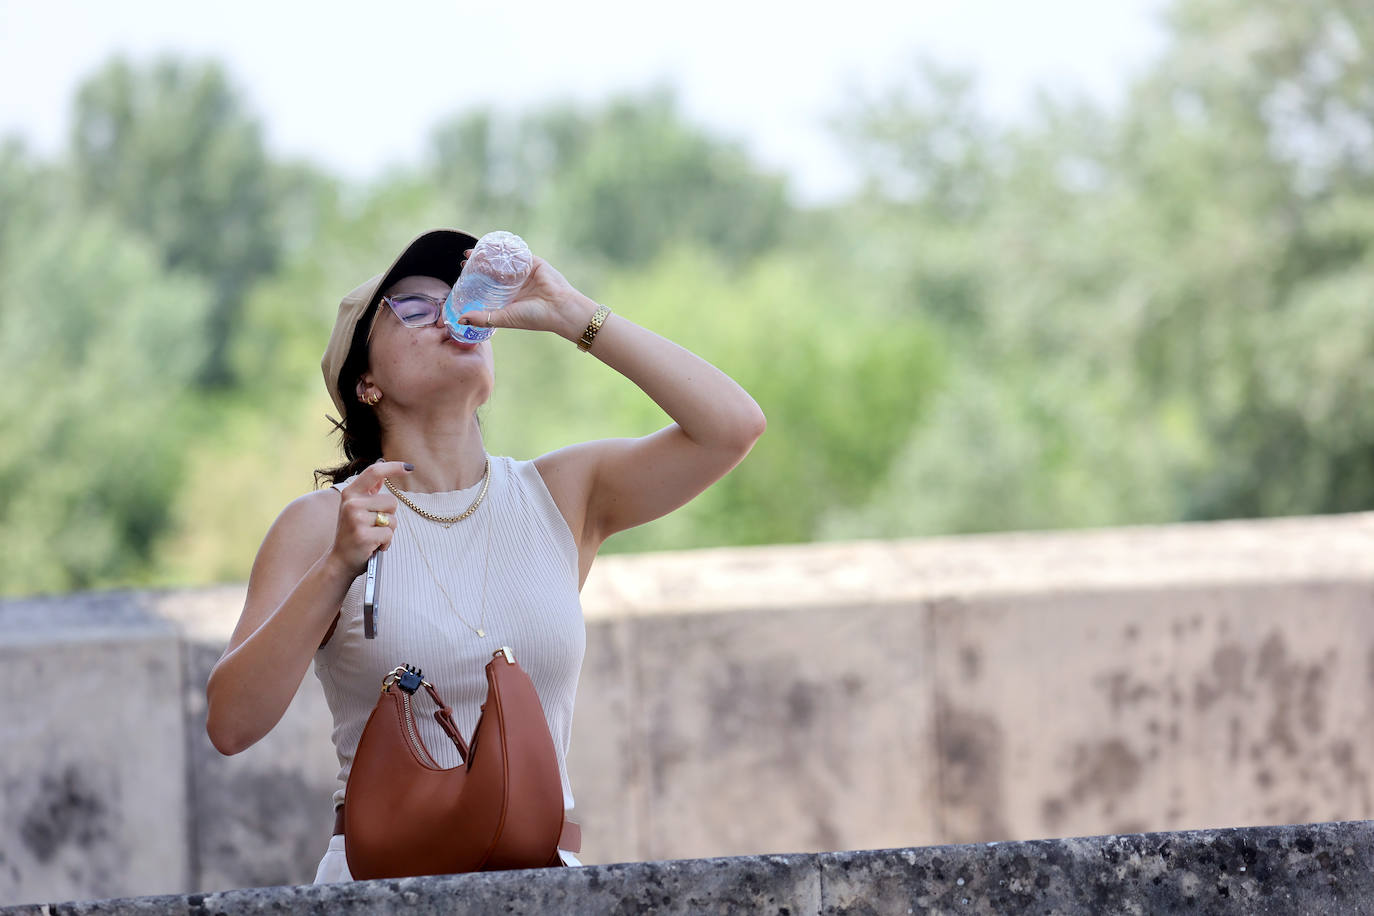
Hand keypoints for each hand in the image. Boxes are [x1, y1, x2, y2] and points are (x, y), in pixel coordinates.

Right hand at [329, 460, 410, 576]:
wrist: (339, 560)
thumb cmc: (352, 533)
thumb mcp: (355, 508)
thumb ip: (368, 491)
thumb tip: (382, 473)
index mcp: (350, 493)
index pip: (374, 472)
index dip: (393, 467)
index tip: (409, 467)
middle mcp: (352, 503)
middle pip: (392, 501)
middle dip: (390, 516)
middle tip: (374, 526)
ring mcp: (356, 519)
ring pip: (393, 519)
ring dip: (388, 530)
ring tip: (373, 536)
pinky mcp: (363, 535)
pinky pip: (389, 534)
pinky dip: (386, 543)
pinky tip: (374, 546)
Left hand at [454, 252, 597, 341]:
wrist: (559, 309)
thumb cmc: (534, 317)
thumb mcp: (504, 318)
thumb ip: (483, 318)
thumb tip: (459, 319)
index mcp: (509, 297)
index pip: (488, 284)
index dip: (475, 278)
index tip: (462, 272)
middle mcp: (516, 284)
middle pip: (494, 270)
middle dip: (479, 263)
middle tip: (465, 259)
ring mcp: (524, 272)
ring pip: (504, 260)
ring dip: (490, 254)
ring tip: (475, 250)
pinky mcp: (534, 262)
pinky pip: (518, 253)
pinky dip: (507, 248)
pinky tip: (494, 244)